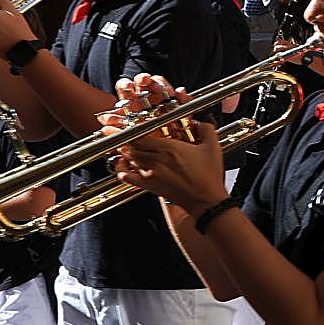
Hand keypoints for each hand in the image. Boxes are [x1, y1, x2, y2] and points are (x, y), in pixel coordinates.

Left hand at [109, 77, 226, 208]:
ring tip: (118, 145)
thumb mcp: (213, 148)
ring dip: (122, 151)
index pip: (142, 135)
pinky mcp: (149, 185)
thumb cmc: (209, 177)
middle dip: (120, 137)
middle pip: (131, 145)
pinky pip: (128, 177)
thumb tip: (200, 122)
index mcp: (170, 147)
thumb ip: (207, 130)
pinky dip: (121, 170)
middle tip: (111, 130)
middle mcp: (157, 159)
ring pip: (129, 158)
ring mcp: (151, 173)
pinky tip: (121, 166)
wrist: (205, 201)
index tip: (122, 123)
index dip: (129, 128)